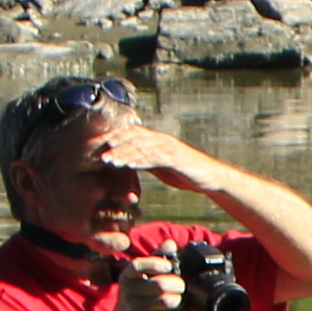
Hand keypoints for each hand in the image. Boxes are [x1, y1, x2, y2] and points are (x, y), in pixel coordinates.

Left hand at [89, 114, 214, 189]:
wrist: (212, 177)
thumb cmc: (186, 172)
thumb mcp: (162, 166)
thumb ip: (147, 160)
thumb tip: (130, 161)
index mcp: (158, 139)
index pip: (132, 133)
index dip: (116, 137)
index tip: (99, 144)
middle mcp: (162, 140)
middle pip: (134, 137)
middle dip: (116, 145)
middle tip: (100, 154)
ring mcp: (169, 148)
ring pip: (142, 147)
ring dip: (124, 154)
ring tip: (109, 161)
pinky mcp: (176, 158)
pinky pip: (154, 158)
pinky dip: (140, 161)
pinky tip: (128, 165)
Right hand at [104, 248, 188, 310]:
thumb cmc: (138, 299)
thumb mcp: (142, 279)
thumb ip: (156, 260)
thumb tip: (170, 243)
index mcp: (127, 276)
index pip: (139, 265)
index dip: (156, 264)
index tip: (169, 267)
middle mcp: (128, 290)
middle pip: (161, 285)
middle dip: (178, 285)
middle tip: (180, 287)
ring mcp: (135, 307)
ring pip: (167, 301)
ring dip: (178, 301)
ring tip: (176, 301)